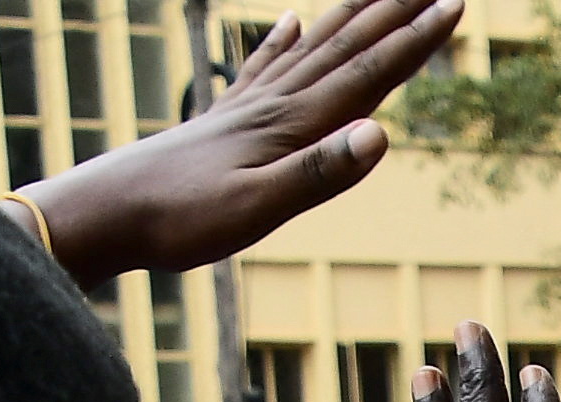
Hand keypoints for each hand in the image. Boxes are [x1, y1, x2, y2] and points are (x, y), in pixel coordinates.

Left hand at [11, 0, 458, 279]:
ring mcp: (246, 106)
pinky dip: (284, 38)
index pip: (368, 75)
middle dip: (394, 13)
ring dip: (351, 16)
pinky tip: (293, 20)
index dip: (414, 41)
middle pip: (346, 47)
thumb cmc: (179, 220)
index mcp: (292, 124)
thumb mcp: (256, 209)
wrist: (106, 212)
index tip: (453, 6)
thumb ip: (319, 174)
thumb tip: (382, 136)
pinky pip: (264, 64)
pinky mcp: (222, 118)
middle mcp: (274, 104)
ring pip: (313, 47)